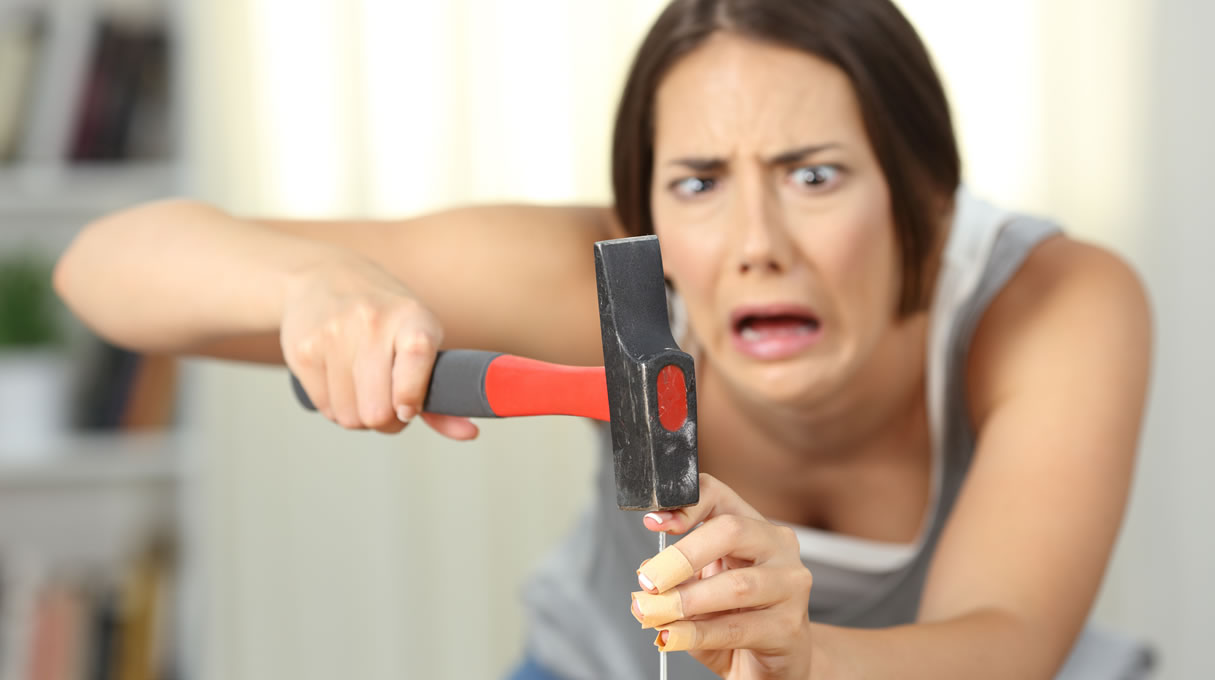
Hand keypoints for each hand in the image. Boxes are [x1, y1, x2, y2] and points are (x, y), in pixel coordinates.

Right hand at [280, 252, 477, 439]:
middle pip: (377, 410)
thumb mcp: (420, 338)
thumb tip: (469, 433)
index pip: (417, 356)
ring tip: (363, 390)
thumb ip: (442, 391)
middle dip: (386, 421)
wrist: (322, 277)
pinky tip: (340, 382)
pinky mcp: (303, 350)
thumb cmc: (386, 318)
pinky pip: (325, 408)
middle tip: (388, 406)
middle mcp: (373, 321)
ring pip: (349, 416)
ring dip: (359, 416)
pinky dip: (336, 407)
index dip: (411, 395)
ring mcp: (334, 334)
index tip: (408, 410)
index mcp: (413, 317)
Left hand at [632, 473, 813, 678]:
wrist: (771, 663)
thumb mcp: (701, 588)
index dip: (686, 505)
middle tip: (650, 580)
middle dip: (683, 555)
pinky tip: (673, 636)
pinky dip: (697, 633)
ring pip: (737, 584)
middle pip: (732, 531)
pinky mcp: (789, 627)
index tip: (653, 523)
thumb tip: (645, 571)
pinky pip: (737, 628)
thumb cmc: (737, 618)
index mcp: (753, 528)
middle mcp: (778, 548)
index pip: (720, 496)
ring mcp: (790, 586)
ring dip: (688, 599)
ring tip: (656, 612)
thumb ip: (675, 578)